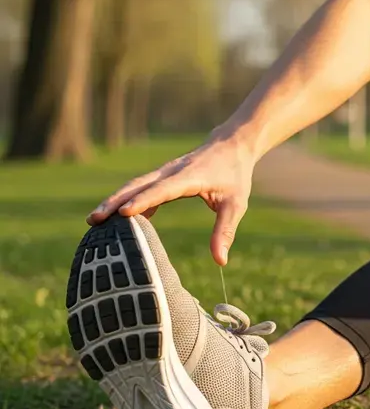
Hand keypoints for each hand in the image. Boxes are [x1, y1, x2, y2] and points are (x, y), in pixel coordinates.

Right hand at [87, 131, 255, 265]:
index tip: (122, 212)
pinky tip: (117, 220)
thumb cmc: (235, 176)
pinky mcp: (163, 177)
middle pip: (137, 185)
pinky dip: (127, 200)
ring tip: (94, 220)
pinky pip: (140, 188)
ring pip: (134, 185)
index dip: (143, 201)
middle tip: (93, 220)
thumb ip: (225, 231)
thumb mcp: (236, 205)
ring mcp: (164, 172)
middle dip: (114, 201)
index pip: (162, 190)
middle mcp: (171, 172)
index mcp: (188, 177)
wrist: (231, 146)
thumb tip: (221, 261)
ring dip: (114, 200)